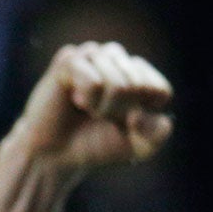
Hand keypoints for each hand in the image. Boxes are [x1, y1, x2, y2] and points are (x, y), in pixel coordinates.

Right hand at [8, 41, 172, 174]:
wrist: (53, 156)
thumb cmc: (95, 146)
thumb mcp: (138, 148)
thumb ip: (157, 134)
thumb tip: (139, 114)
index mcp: (139, 75)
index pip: (159, 91)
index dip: (142, 116)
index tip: (123, 124)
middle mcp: (119, 59)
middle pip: (138, 86)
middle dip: (120, 113)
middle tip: (99, 118)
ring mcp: (94, 55)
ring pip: (117, 83)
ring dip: (102, 108)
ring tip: (86, 108)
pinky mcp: (70, 59)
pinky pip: (93, 82)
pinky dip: (87, 100)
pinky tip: (73, 99)